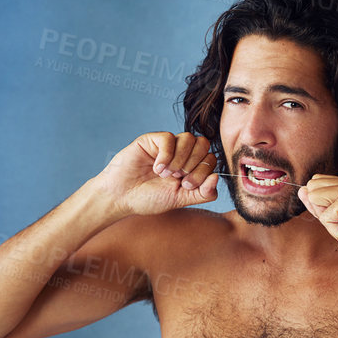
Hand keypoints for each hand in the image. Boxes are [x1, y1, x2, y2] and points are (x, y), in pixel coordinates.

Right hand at [93, 132, 218, 215]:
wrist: (120, 197)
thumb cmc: (148, 198)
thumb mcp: (179, 199)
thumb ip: (201, 193)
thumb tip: (217, 178)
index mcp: (191, 166)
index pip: (211, 158)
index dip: (203, 171)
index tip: (186, 185)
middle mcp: (181, 153)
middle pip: (204, 144)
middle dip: (194, 164)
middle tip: (178, 178)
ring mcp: (167, 145)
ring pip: (189, 138)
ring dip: (180, 159)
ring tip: (166, 173)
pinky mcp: (152, 140)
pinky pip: (169, 138)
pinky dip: (166, 155)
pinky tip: (157, 167)